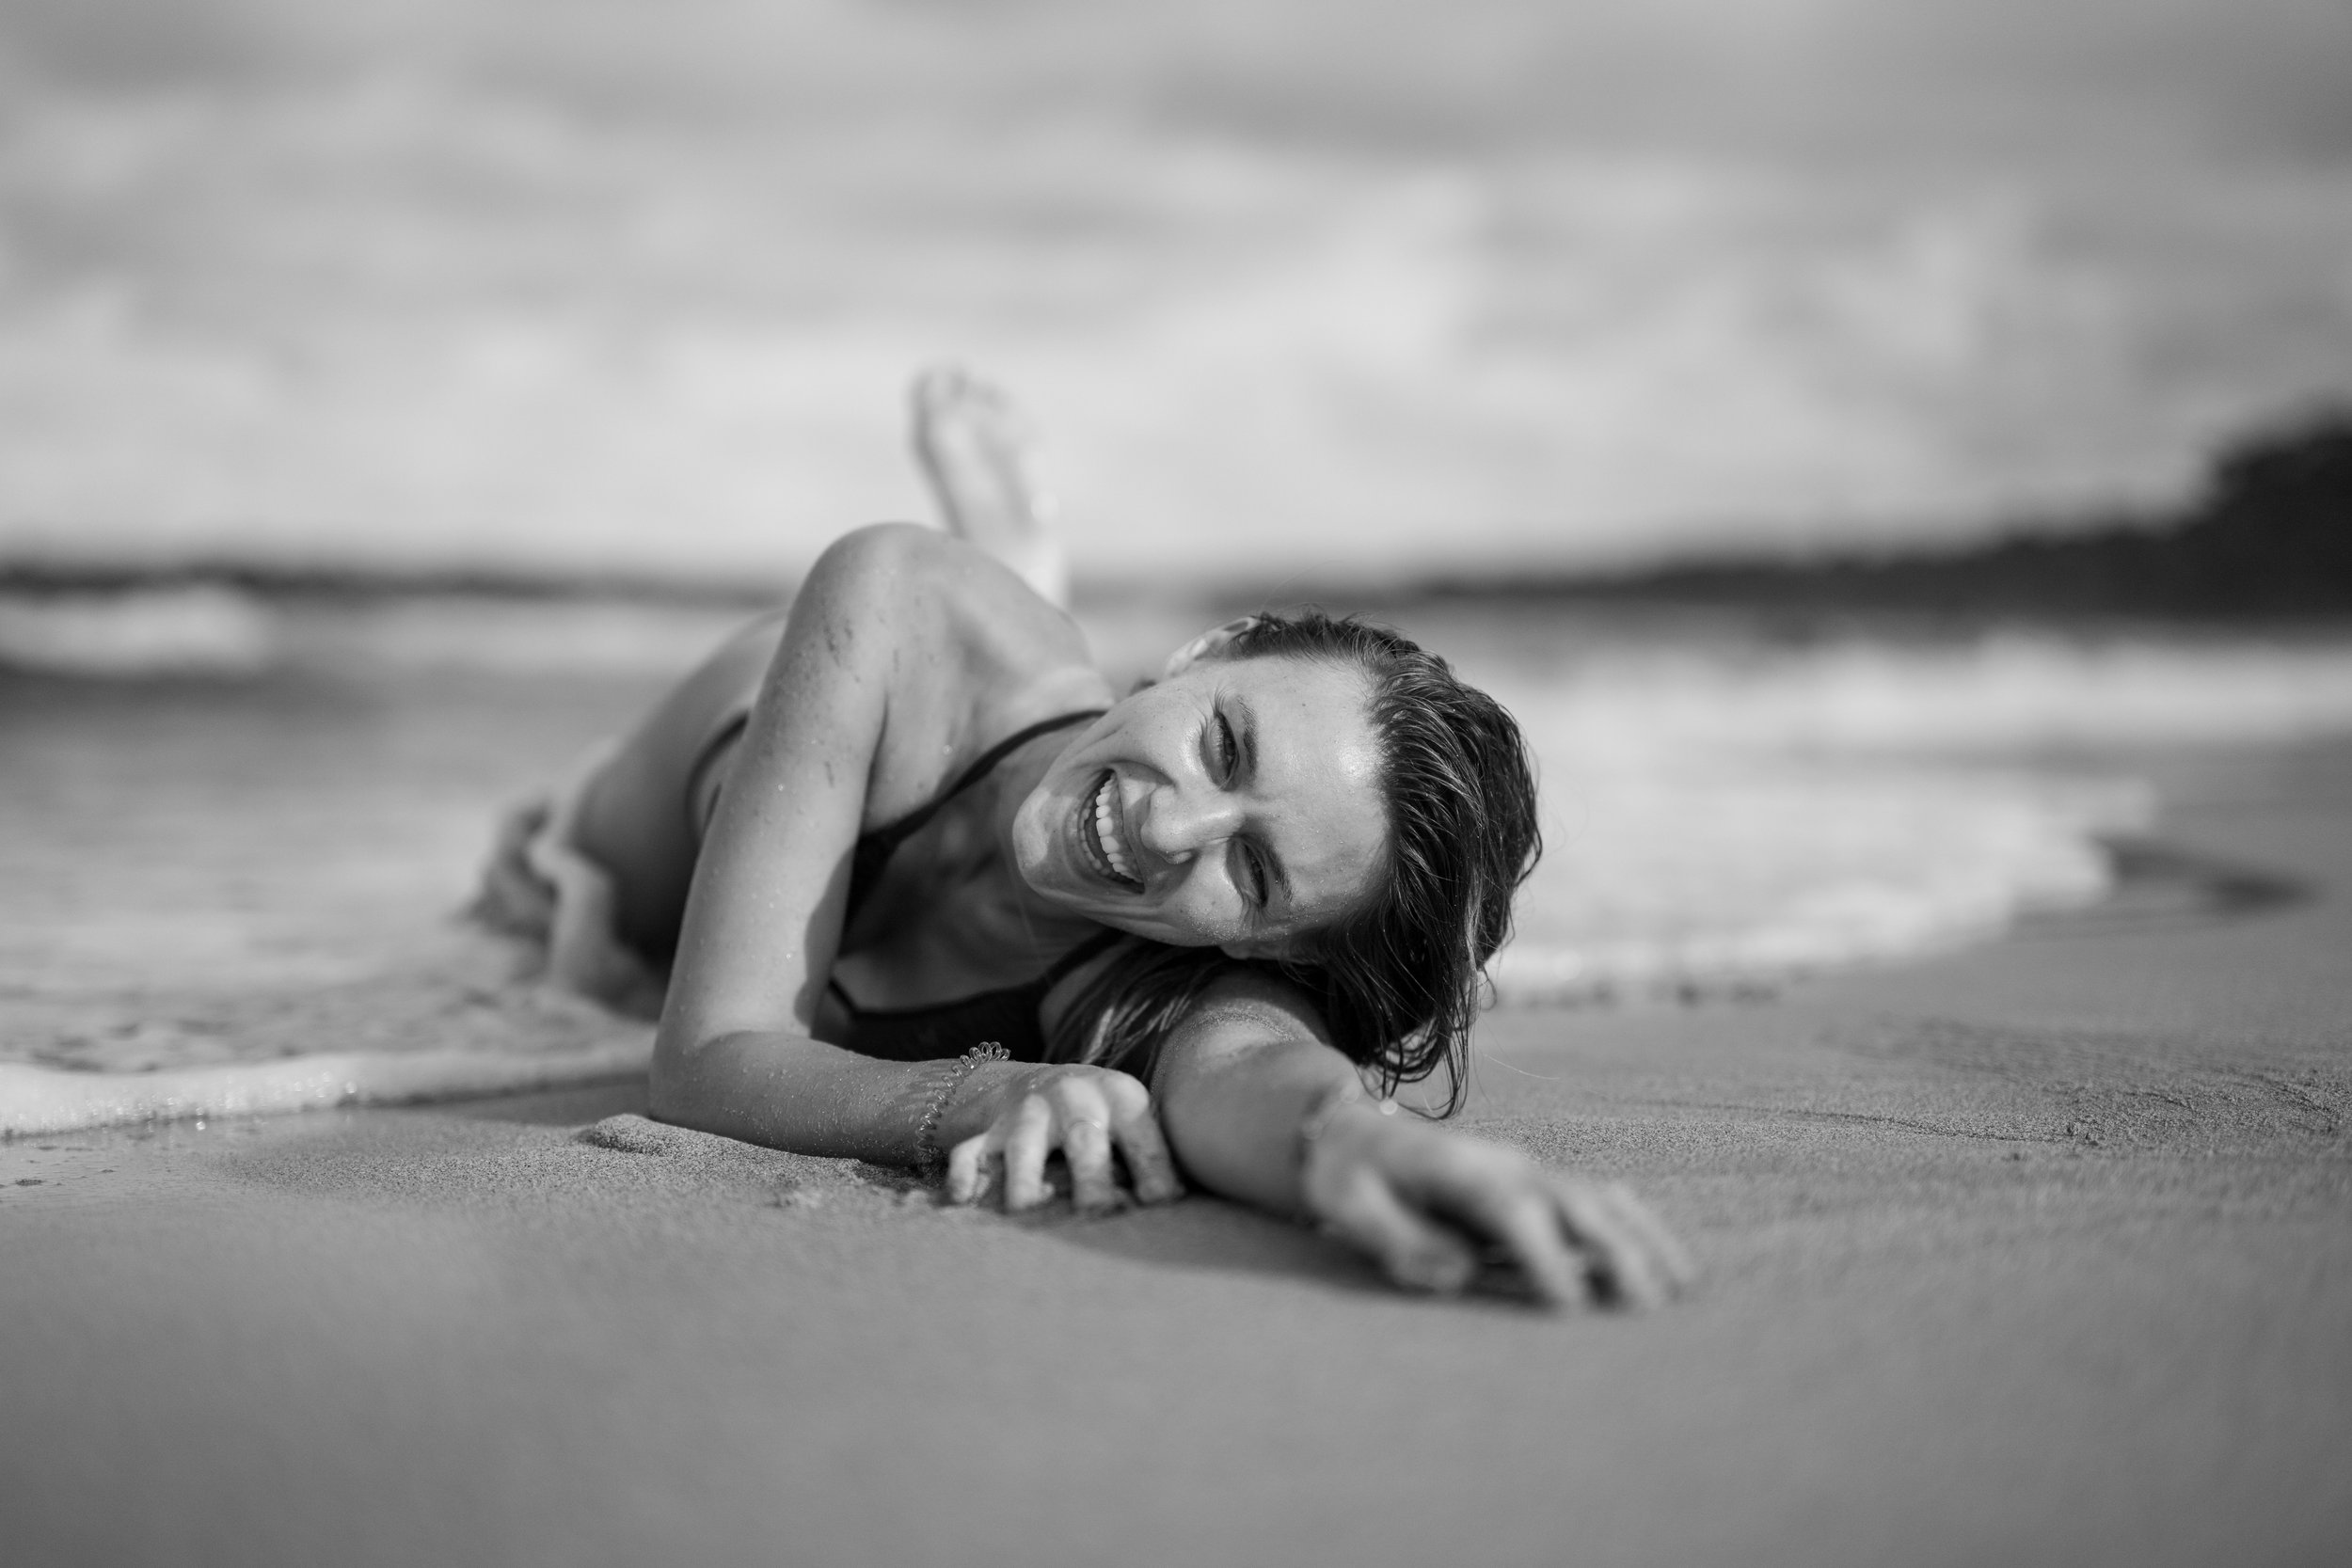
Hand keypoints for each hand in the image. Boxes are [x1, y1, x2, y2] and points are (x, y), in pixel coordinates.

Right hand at [944, 1064, 1185, 1213]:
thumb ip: (1153, 1160)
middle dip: (1091, 1177)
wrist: (1050, 1081)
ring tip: (1026, 1212)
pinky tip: (962, 1201)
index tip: (1163, 1203)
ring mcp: (1028, 1114)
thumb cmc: (1111, 1119)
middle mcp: (1074, 1100)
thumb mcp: (1138, 1122)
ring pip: (1024, 1147)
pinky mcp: (992, 1130)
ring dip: (1025, 1182)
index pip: (1141, 1137)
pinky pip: (969, 1151)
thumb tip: (1170, 1210)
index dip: (1153, 1169)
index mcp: (1121, 1099)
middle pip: (1083, 1139)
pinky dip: (963, 1175)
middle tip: (1099, 1212)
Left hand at [1302, 1106, 1695, 1308]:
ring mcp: (1529, 1169)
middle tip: (1646, 1310)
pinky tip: (1675, 1265)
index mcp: (1458, 1170)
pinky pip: (1602, 1199)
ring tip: (1683, 1290)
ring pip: (1601, 1199)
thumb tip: (1457, 1275)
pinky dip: (1642, 1227)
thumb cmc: (1349, 1177)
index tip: (1568, 1306)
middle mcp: (1506, 1164)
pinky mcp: (1539, 1181)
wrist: (1354, 1130)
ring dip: (1644, 1240)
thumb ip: (1397, 1240)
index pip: (1511, 1211)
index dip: (1542, 1255)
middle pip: (1572, 1202)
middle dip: (1612, 1253)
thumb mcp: (1349, 1205)